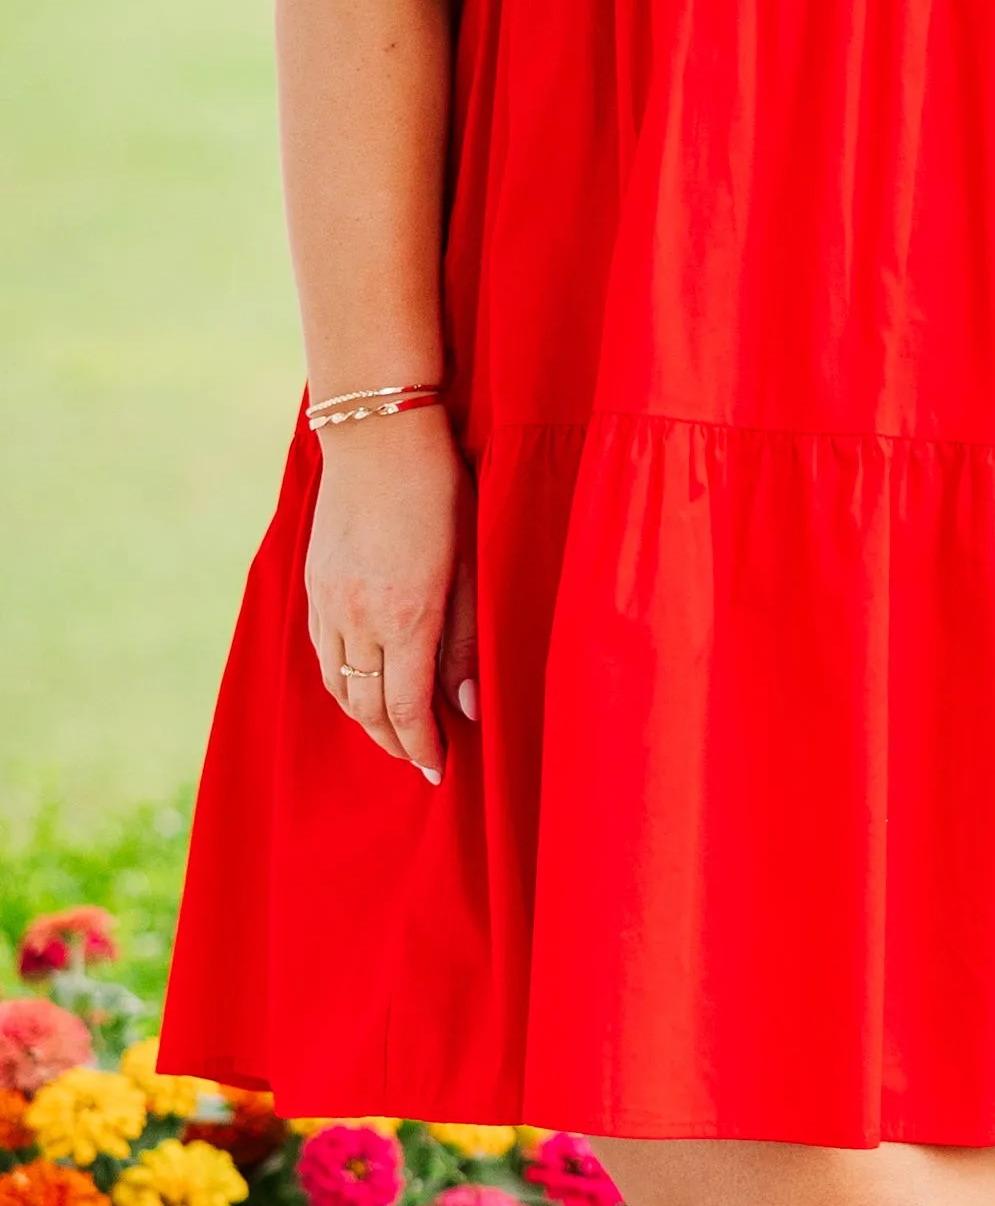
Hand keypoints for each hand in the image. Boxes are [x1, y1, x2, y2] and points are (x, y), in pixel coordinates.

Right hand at [304, 405, 476, 778]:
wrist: (378, 435)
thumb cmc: (439, 491)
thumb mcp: (470, 564)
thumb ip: (467, 640)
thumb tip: (470, 707)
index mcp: (405, 616)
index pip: (407, 709)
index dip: (422, 747)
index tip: (438, 771)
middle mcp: (357, 617)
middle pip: (367, 707)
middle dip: (394, 742)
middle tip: (419, 760)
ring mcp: (327, 601)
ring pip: (337, 685)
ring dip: (363, 717)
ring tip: (393, 731)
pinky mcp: (312, 584)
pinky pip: (322, 653)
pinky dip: (341, 681)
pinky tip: (361, 682)